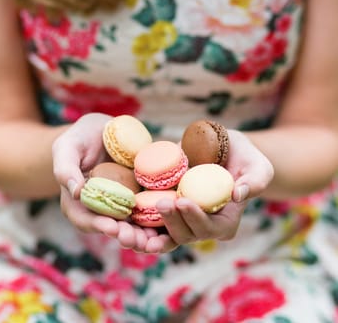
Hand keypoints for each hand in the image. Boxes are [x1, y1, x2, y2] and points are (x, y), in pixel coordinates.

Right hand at [52, 113, 168, 251]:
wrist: (103, 130)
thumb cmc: (80, 138)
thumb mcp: (67, 147)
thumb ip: (66, 168)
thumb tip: (76, 192)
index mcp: (78, 201)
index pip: (84, 219)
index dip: (98, 225)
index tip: (112, 227)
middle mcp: (100, 206)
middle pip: (111, 227)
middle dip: (125, 236)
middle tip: (137, 240)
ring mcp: (120, 202)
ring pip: (131, 224)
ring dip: (142, 234)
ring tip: (153, 240)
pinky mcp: (138, 195)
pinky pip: (147, 209)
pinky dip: (156, 217)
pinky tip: (167, 218)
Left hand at [150, 129, 274, 251]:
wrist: (223, 150)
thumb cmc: (245, 158)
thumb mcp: (259, 166)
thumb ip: (255, 181)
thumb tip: (237, 195)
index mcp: (225, 222)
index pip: (210, 229)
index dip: (196, 219)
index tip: (184, 201)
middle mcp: (202, 225)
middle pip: (184, 235)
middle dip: (171, 223)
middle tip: (163, 203)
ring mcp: (182, 218)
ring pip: (164, 234)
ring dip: (148, 234)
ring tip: (138, 218)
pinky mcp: (167, 207)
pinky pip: (151, 221)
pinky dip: (138, 224)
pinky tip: (125, 219)